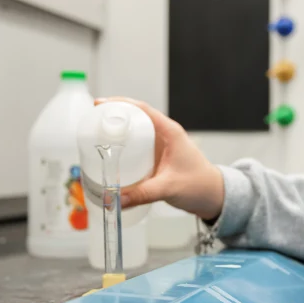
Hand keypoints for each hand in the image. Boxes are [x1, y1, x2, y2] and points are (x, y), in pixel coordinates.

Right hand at [94, 97, 224, 220]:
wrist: (214, 197)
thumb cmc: (200, 186)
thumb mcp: (169, 187)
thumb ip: (142, 194)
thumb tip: (114, 199)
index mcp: (170, 132)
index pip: (142, 109)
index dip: (120, 104)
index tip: (99, 104)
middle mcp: (164, 135)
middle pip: (134, 118)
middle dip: (112, 117)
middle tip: (90, 122)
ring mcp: (160, 147)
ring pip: (134, 133)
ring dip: (116, 132)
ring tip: (93, 136)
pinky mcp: (156, 158)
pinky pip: (136, 147)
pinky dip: (122, 148)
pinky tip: (109, 155)